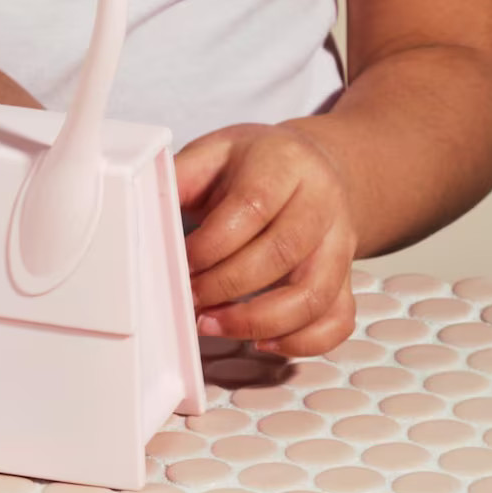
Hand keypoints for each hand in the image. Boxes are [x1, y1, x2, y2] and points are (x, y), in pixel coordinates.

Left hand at [174, 121, 357, 356]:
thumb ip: (182, 176)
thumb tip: (145, 210)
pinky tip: (262, 341)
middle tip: (191, 299)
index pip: (253, 206)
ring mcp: (340, 242)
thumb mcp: (216, 151)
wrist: (314, 166)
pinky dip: (303, 341)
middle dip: (227, 285)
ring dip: (259, 320)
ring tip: (213, 325)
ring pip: (314, 293)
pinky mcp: (346, 277)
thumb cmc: (255, 163)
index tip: (182, 261)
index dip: (213, 242)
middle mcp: (322, 201)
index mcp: (285, 161)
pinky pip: (337, 320)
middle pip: (283, 252)